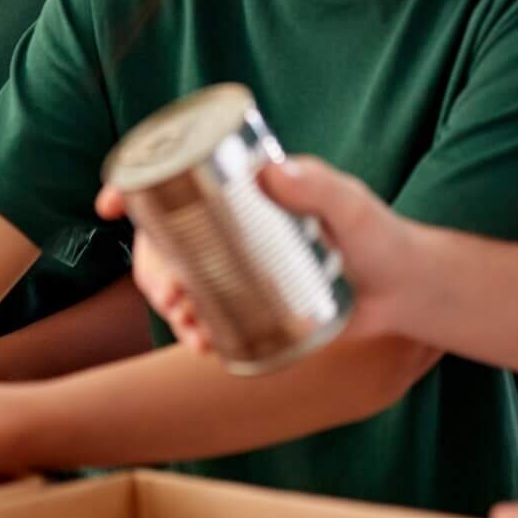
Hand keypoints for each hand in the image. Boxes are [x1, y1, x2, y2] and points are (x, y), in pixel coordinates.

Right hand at [110, 154, 417, 357]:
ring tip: (192, 328)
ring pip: (176, 280)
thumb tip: (272, 172)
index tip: (111, 204)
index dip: (132, 187)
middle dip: (151, 271)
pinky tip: (203, 345)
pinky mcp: (249, 301)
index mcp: (244, 187)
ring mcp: (238, 264)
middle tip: (174, 300)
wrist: (406, 290)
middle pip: (163, 239)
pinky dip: (193, 330)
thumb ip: (319, 188)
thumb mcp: (350, 206)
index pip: (175, 178)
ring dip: (167, 305)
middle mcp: (232, 222)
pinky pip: (204, 313)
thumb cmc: (381, 236)